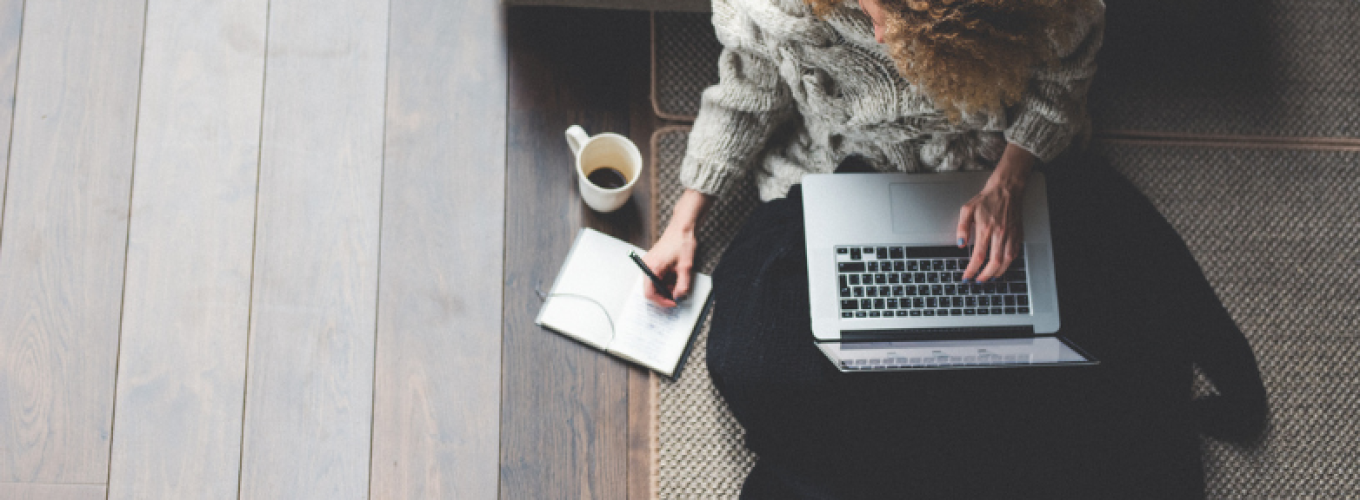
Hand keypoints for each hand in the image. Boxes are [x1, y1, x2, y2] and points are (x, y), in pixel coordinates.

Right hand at [642, 224, 696, 306]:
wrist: (682, 227)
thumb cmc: (682, 243)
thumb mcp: (685, 267)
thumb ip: (682, 286)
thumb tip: (678, 297)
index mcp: (652, 268)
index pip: (649, 294)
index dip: (662, 301)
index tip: (673, 303)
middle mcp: (647, 265)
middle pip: (650, 289)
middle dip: (664, 295)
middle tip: (677, 295)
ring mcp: (649, 263)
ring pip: (653, 283)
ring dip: (665, 288)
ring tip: (678, 285)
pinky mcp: (653, 261)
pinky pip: (656, 276)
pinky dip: (665, 281)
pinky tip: (675, 278)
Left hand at [957, 143, 1035, 281]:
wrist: (1007, 190)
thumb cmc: (987, 199)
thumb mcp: (967, 209)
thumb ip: (962, 227)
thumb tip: (960, 244)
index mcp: (986, 228)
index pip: (979, 255)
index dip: (972, 269)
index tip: (967, 276)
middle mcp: (1000, 233)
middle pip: (994, 262)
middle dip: (985, 275)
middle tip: (978, 281)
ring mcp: (1011, 235)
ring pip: (1006, 260)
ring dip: (997, 272)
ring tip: (989, 277)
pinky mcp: (1018, 234)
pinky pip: (1015, 253)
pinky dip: (1008, 263)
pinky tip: (1001, 266)